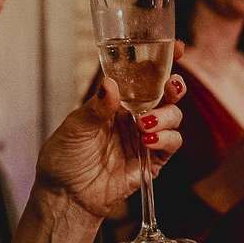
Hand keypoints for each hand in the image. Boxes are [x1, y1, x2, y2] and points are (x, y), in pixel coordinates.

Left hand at [34, 41, 186, 218]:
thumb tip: (111, 84)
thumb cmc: (65, 158)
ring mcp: (146, 138)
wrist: (66, 195)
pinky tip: (148, 140)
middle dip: (175, 86)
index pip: (144, 76)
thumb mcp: (75, 127)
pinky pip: (172, 144)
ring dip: (166, 116)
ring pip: (174, 117)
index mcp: (117, 102)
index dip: (163, 61)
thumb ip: (96, 107)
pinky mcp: (153, 161)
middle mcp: (135, 116)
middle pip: (167, 94)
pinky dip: (166, 139)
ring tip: (145, 124)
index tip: (178, 48)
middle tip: (170, 87)